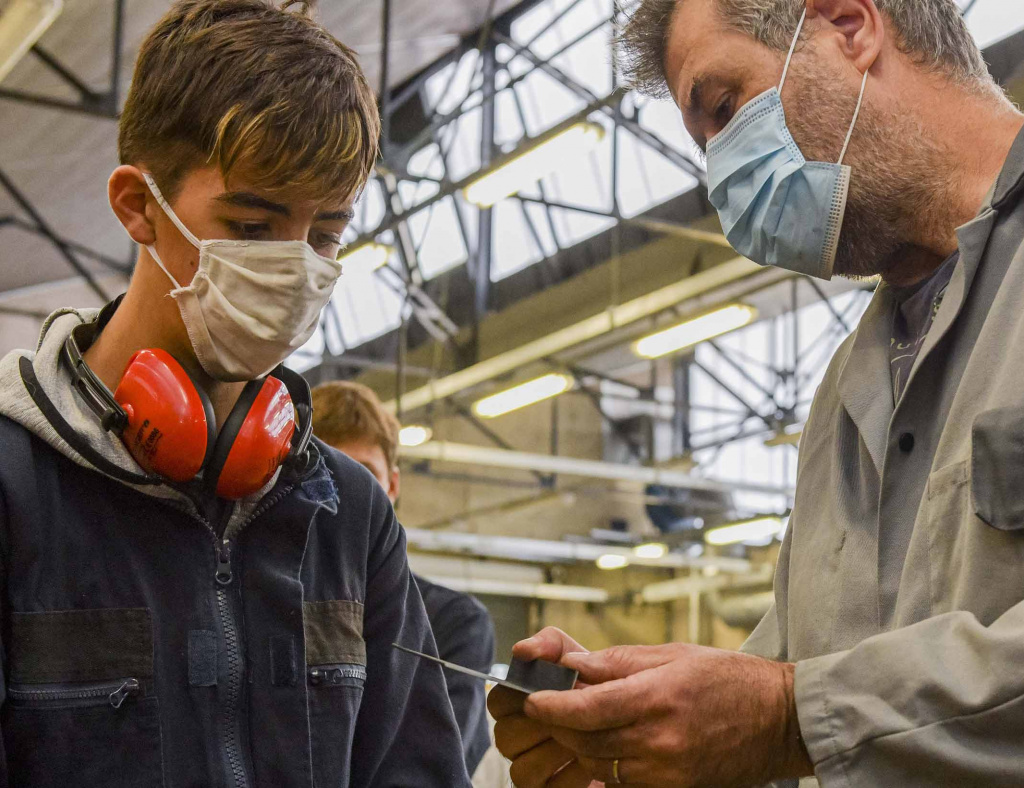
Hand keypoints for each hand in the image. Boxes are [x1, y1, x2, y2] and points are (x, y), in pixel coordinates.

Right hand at [489, 627, 597, 787]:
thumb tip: (521, 649)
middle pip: (505, 737)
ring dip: (555, 752)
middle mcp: (517, 735)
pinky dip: (571, 775)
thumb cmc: (598, 684)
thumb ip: (550, 645)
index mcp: (517, 702)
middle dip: (541, 726)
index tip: (546, 689)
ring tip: (586, 738)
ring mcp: (530, 765)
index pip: (497, 701)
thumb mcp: (577, 656)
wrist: (632, 719)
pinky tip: (592, 761)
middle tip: (572, 715)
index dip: (519, 696)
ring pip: (521, 768)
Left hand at [522, 642, 812, 786]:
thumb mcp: (673, 654)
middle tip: (546, 710)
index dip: (552, 707)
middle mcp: (660, 739)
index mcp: (657, 697)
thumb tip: (575, 664)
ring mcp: (668, 770)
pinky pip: (624, 782)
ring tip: (578, 725)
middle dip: (559, 726)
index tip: (532, 700)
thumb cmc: (730, 679)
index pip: (588, 709)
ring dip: (581, 746)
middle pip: (586, 740)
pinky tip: (608, 747)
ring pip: (600, 765)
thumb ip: (619, 662)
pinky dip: (607, 766)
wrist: (781, 719)